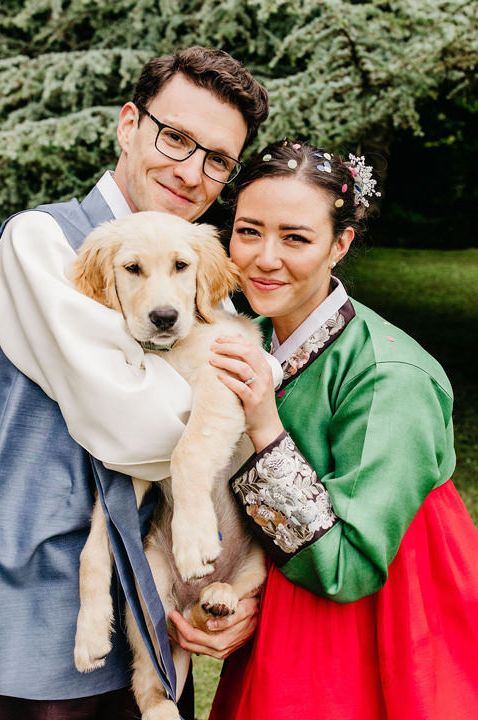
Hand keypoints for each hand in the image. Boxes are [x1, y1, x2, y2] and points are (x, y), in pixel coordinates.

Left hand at [168, 596, 259, 659]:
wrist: (265, 619)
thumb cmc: (253, 611)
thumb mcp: (243, 610)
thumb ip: (229, 619)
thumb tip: (210, 625)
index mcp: (221, 642)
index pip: (192, 636)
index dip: (180, 625)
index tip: (172, 613)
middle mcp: (218, 651)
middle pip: (189, 644)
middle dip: (176, 631)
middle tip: (169, 617)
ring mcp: (219, 653)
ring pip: (192, 648)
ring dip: (181, 635)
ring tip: (174, 623)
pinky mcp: (220, 650)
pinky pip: (199, 647)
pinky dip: (189, 638)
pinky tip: (185, 628)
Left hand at [209, 335, 283, 451]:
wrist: (267, 424)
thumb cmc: (258, 401)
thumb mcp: (257, 379)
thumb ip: (248, 365)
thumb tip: (231, 348)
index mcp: (264, 367)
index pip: (250, 346)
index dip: (233, 340)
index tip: (219, 339)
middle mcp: (264, 374)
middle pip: (247, 352)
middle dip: (228, 346)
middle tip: (213, 347)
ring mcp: (260, 387)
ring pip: (243, 367)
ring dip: (225, 361)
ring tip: (212, 359)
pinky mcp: (253, 400)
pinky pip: (241, 388)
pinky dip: (229, 380)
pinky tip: (218, 376)